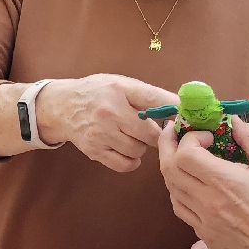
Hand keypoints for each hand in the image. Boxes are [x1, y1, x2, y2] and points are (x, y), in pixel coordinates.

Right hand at [36, 74, 174, 171]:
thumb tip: (181, 109)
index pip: (155, 100)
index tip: (186, 118)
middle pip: (150, 133)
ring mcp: (100, 133)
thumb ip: (149, 95)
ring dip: (141, 147)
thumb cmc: (99, 93)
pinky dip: (131, 161)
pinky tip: (126, 149)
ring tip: (132, 136)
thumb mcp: (122, 84)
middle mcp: (109, 111)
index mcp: (120, 89)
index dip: (175, 111)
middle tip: (153, 130)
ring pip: (139, 150)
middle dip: (156, 134)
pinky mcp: (94, 150)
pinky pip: (125, 164)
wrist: (62, 106)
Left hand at [158, 116, 248, 248]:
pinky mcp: (205, 235)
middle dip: (168, 145)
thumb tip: (232, 120)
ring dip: (172, 168)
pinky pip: (180, 208)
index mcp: (224, 182)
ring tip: (181, 155)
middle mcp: (207, 202)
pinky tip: (189, 183)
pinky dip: (178, 191)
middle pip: (169, 169)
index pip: (185, 154)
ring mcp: (203, 221)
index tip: (206, 135)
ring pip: (170, 189)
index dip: (189, 138)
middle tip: (175, 133)